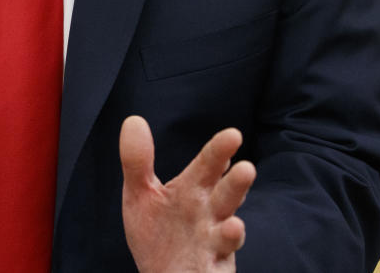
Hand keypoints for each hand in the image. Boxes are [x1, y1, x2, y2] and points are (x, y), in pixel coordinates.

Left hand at [120, 116, 255, 272]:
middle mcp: (209, 213)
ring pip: (228, 233)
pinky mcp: (212, 268)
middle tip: (246, 168)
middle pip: (226, 196)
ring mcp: (213, 242)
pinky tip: (221, 253)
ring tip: (235, 225)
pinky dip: (220, 260)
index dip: (219, 151)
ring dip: (234, 230)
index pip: (209, 165)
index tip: (232, 135)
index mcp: (194, 190)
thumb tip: (133, 120)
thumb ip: (137, 161)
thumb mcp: (140, 194)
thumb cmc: (158, 232)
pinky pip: (218, 265)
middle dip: (236, 184)